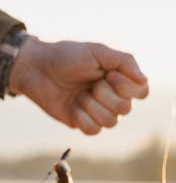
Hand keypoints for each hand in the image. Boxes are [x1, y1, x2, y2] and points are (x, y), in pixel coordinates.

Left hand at [9, 36, 148, 134]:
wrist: (37, 69)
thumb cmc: (67, 56)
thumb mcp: (97, 52)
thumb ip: (124, 61)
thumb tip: (144, 81)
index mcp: (119, 78)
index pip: (141, 92)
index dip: (127, 87)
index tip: (109, 74)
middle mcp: (111, 96)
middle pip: (125, 109)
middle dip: (105, 95)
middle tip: (90, 83)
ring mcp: (96, 111)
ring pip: (111, 122)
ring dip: (92, 106)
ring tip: (79, 95)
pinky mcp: (80, 122)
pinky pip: (93, 130)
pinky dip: (83, 118)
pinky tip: (73, 107)